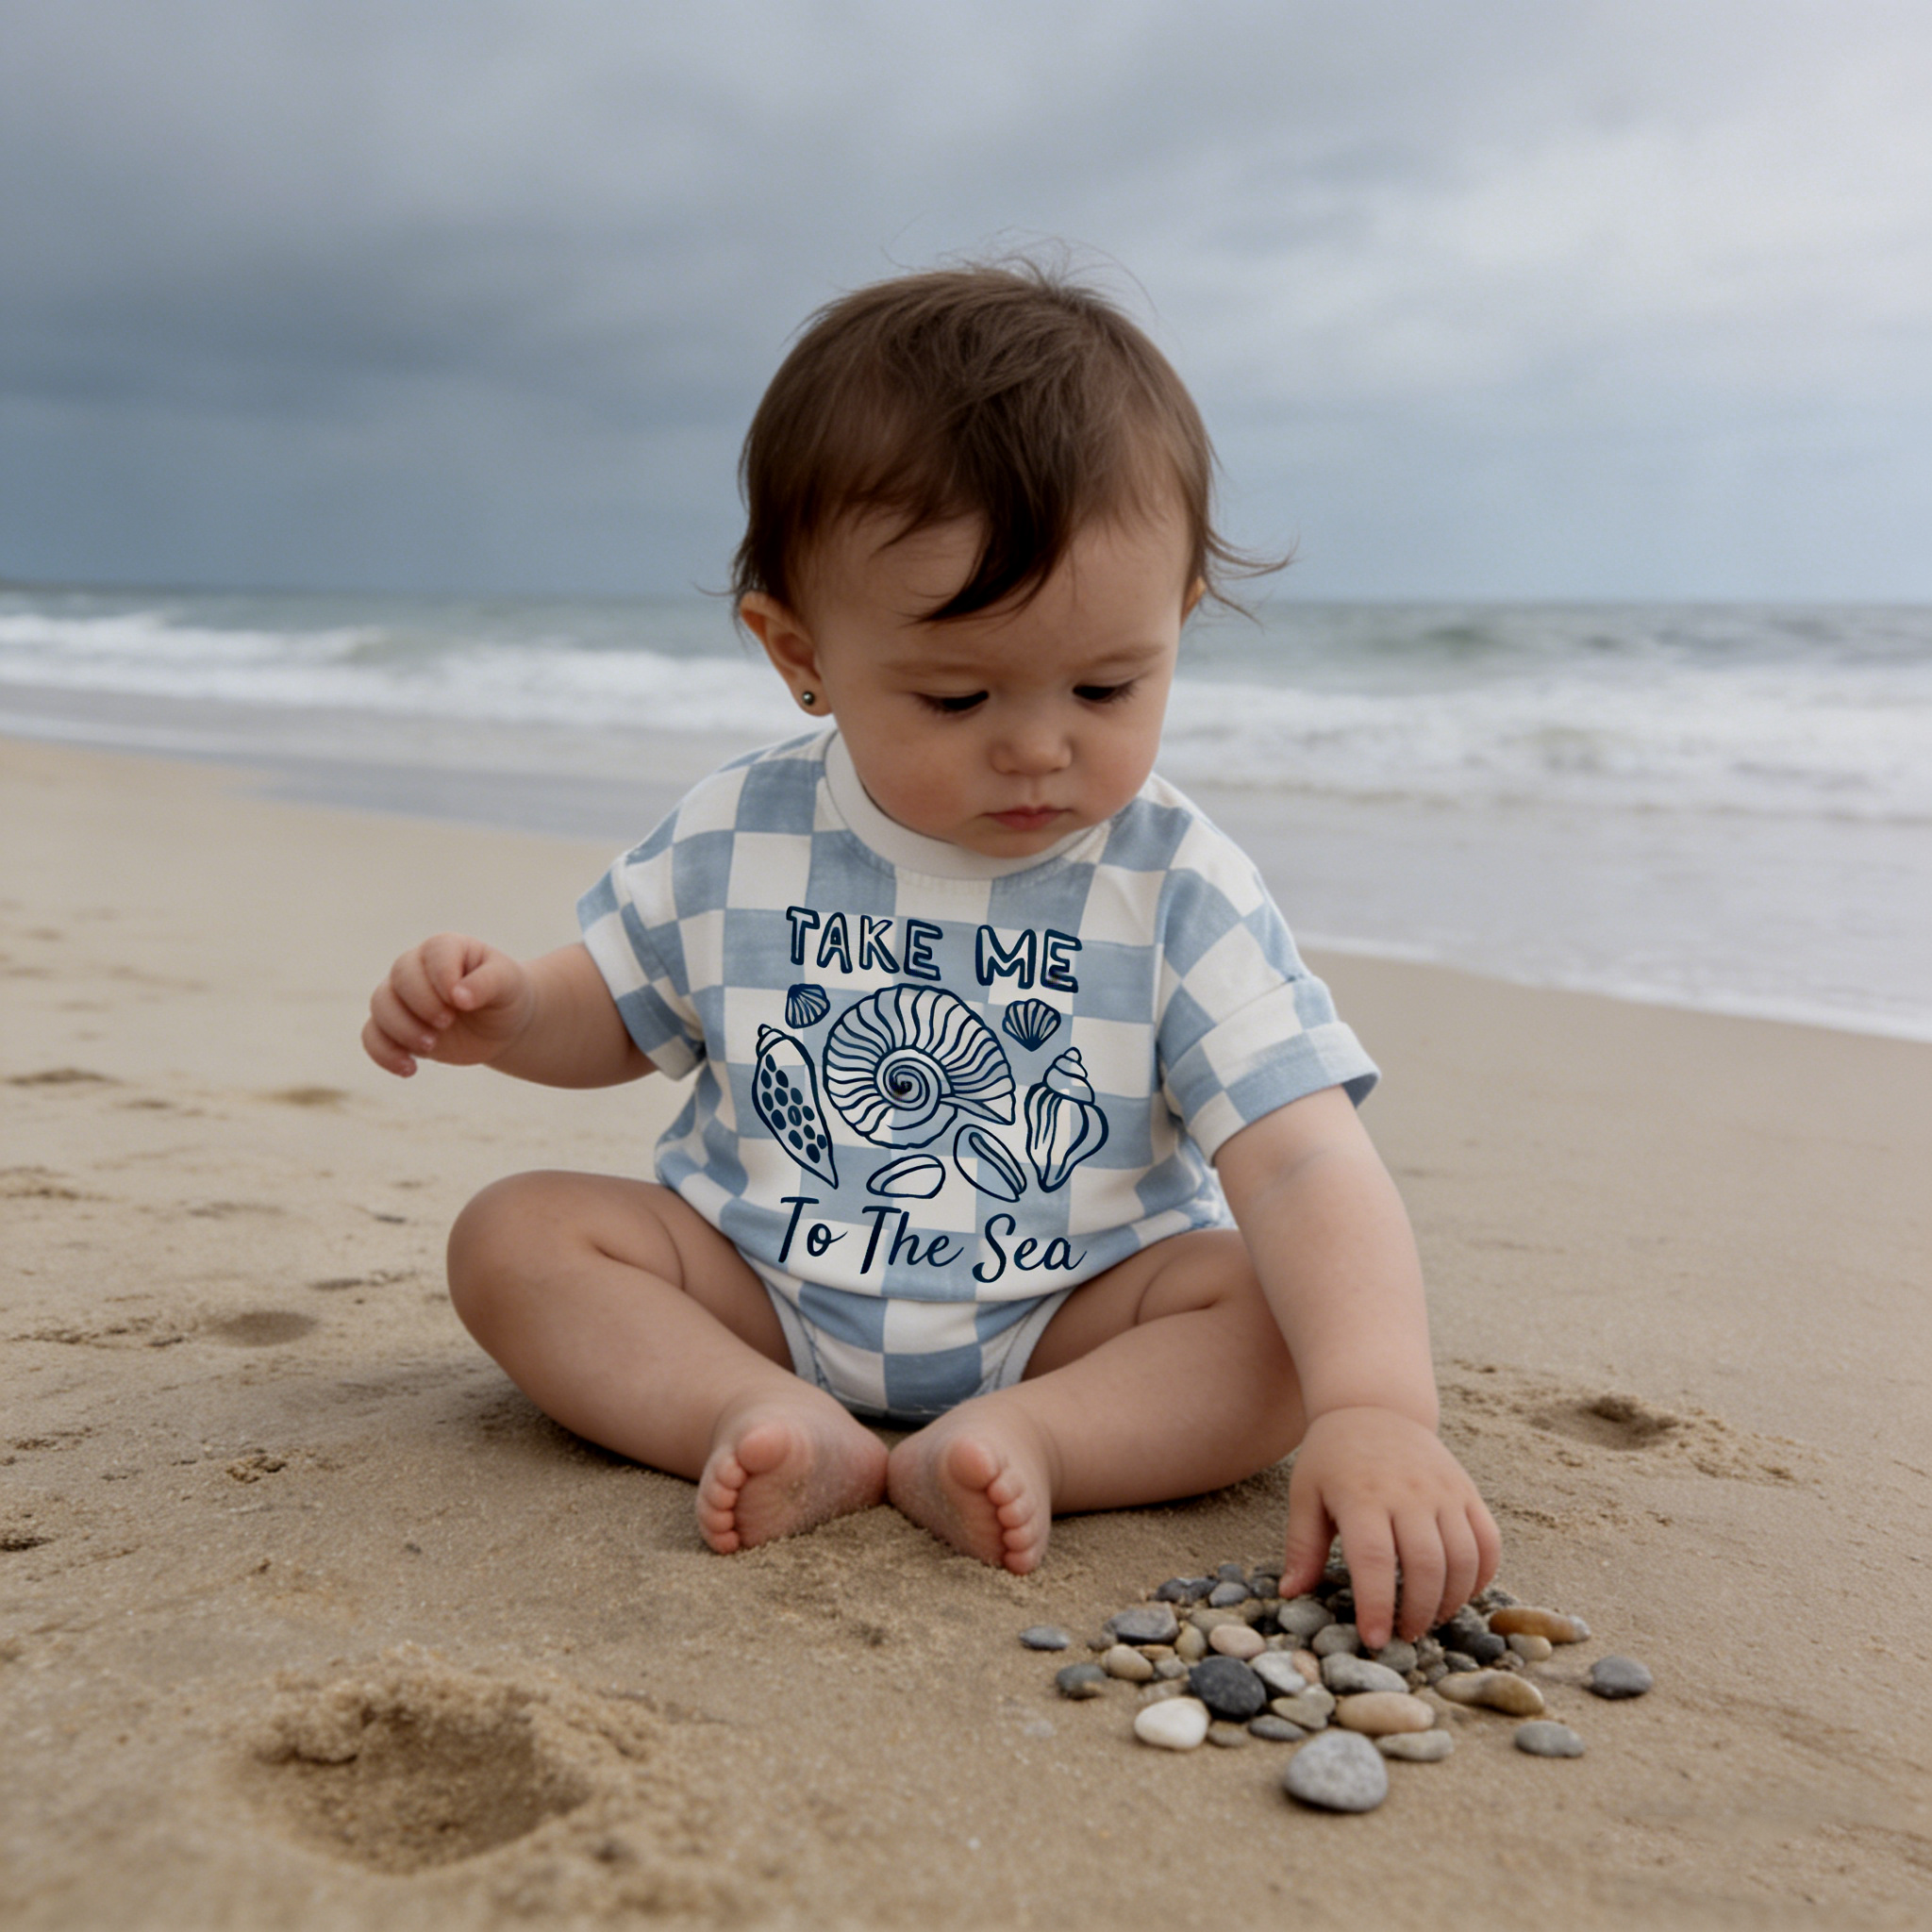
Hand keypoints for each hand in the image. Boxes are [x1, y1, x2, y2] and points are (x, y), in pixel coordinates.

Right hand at [362, 933, 534, 1075]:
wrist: (501, 1025)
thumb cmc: (504, 994)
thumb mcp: (507, 984)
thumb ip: (487, 983)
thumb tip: (459, 996)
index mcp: (445, 949)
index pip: (433, 955)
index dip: (443, 979)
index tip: (462, 1003)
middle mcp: (416, 968)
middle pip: (400, 978)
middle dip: (422, 1005)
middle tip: (447, 1023)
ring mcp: (401, 997)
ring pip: (380, 1006)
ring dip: (402, 1029)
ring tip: (430, 1046)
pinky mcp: (395, 1028)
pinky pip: (372, 1036)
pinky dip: (384, 1054)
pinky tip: (409, 1069)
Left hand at [1279, 1405, 1500, 1649]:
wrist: (1374, 1408)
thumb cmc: (1333, 1458)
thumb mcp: (1306, 1494)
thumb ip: (1302, 1546)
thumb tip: (1290, 1595)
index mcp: (1362, 1496)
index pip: (1375, 1560)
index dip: (1377, 1605)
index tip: (1374, 1639)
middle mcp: (1409, 1493)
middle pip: (1426, 1566)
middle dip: (1419, 1612)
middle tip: (1404, 1635)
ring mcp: (1444, 1491)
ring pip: (1463, 1559)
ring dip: (1451, 1600)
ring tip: (1430, 1619)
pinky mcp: (1467, 1491)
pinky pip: (1488, 1542)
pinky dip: (1481, 1576)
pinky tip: (1460, 1593)